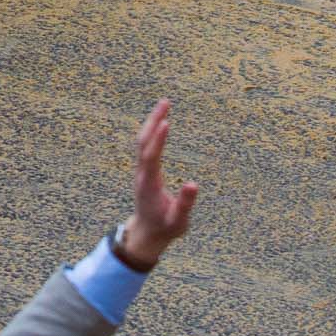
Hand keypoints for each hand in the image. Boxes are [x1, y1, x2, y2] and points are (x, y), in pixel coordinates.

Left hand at [118, 99, 199, 268]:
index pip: (151, 157)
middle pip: (143, 143)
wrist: (146, 234)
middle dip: (153, 121)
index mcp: (149, 185)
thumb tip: (194, 184)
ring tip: (164, 104)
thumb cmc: (165, 228)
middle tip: (165, 102)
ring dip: (151, 122)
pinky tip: (159, 122)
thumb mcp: (178, 222)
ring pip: (142, 142)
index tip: (165, 121)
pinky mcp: (144, 170)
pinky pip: (145, 146)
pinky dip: (151, 132)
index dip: (157, 140)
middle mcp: (142, 174)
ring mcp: (141, 171)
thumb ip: (185, 204)